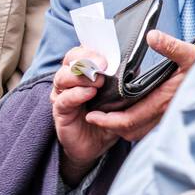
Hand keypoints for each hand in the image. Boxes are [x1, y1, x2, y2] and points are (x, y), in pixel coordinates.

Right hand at [51, 45, 117, 185]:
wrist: (96, 142)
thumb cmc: (107, 114)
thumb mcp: (120, 93)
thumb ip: (123, 78)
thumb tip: (135, 62)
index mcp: (82, 71)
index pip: (80, 52)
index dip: (90, 51)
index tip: (105, 57)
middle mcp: (69, 80)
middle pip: (69, 60)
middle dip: (86, 60)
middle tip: (102, 66)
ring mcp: (62, 95)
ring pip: (62, 77)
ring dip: (80, 77)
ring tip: (98, 81)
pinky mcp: (60, 112)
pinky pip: (63, 99)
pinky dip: (75, 94)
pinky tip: (89, 94)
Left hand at [84, 31, 194, 143]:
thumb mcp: (192, 54)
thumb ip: (171, 46)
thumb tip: (152, 36)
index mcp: (165, 101)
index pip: (129, 119)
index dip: (108, 121)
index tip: (92, 116)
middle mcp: (167, 115)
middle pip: (131, 131)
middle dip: (112, 126)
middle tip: (95, 117)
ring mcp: (172, 120)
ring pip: (141, 132)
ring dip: (124, 126)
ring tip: (108, 115)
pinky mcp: (175, 119)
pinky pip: (150, 128)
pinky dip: (136, 124)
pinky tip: (130, 113)